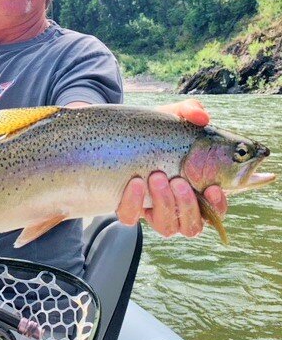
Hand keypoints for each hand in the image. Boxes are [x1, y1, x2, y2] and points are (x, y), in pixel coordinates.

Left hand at [116, 99, 227, 236]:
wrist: (122, 131)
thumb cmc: (157, 130)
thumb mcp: (174, 116)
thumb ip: (190, 111)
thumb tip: (201, 117)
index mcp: (196, 190)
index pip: (215, 211)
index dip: (218, 206)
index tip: (212, 187)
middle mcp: (177, 207)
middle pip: (192, 226)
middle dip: (187, 204)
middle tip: (177, 180)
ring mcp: (153, 211)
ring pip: (166, 227)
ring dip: (165, 204)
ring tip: (157, 176)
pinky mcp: (128, 209)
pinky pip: (130, 218)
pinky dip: (133, 203)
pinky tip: (135, 182)